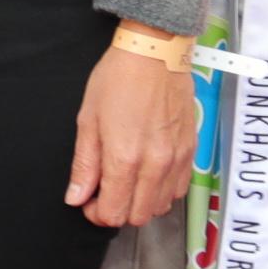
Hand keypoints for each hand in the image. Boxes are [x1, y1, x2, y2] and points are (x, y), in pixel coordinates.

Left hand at [68, 39, 200, 231]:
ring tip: (127, 181)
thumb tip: (76, 197)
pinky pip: (179, 189)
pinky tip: (148, 173)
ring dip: (141, 202)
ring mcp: (177, 159)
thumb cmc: (119, 79)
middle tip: (105, 191)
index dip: (96, 214)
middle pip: (138, 217)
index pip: (113, 213)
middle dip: (118, 210)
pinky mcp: (191, 150)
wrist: (155, 51)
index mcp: (125, 158)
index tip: (89, 201)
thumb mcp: (88, 120)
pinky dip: (162, 191)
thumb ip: (84, 165)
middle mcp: (155, 164)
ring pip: (160, 207)